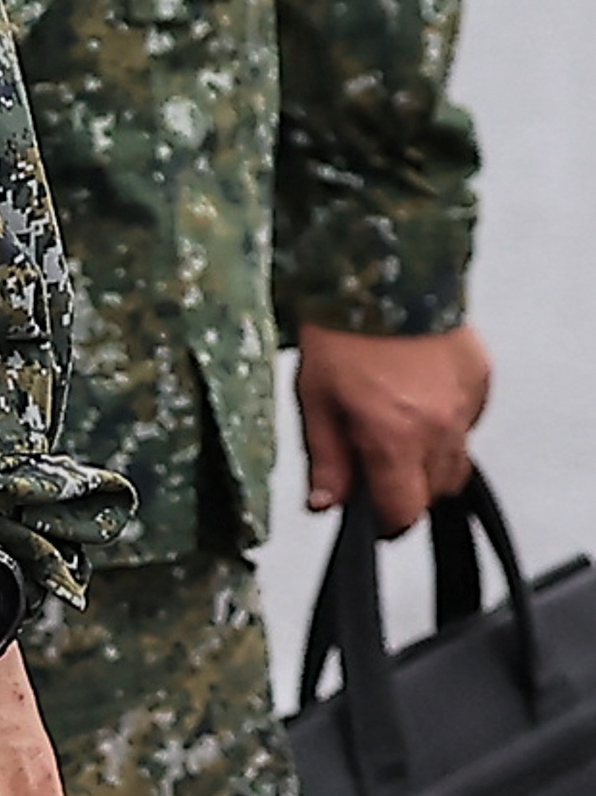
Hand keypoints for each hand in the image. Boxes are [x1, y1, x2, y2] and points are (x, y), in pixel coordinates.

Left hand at [295, 322, 489, 534]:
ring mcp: (467, 406)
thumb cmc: (342, 332)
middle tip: (373, 463)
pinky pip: (468, 425)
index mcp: (396, 436)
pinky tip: (415, 400)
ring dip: (427, 461)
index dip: (385, 522)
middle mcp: (440, 427)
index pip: (404, 511)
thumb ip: (325, 457)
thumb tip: (325, 504)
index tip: (371, 517)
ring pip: (456, 462)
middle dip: (404, 489)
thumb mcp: (314, 397)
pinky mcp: (482, 383)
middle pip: (434, 492)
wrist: (385, 273)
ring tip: (392, 428)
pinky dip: (444, 426)